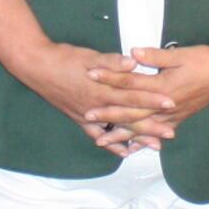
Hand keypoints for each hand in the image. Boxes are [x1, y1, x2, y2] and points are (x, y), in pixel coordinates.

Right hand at [3, 41, 177, 156]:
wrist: (38, 67)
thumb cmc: (65, 58)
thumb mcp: (89, 56)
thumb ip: (112, 62)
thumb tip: (134, 63)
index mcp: (102, 88)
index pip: (133, 95)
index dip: (152, 99)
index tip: (171, 102)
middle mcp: (97, 106)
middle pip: (129, 117)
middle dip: (151, 126)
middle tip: (170, 133)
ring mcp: (88, 115)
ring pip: (117, 129)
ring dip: (136, 138)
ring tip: (153, 147)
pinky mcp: (80, 119)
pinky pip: (98, 135)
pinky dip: (112, 144)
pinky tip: (124, 152)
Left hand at [89, 44, 208, 132]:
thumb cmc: (203, 60)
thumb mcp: (179, 54)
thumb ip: (154, 55)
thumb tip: (132, 53)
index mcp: (162, 86)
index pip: (129, 82)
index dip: (109, 77)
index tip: (90, 75)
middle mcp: (164, 105)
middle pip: (131, 110)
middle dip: (108, 113)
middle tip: (87, 116)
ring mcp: (171, 115)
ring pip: (141, 127)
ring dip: (121, 133)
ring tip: (102, 140)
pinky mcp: (177, 119)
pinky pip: (155, 133)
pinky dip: (142, 140)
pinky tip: (131, 147)